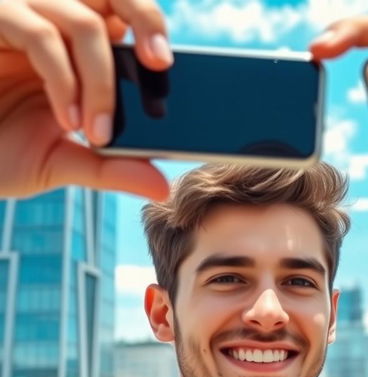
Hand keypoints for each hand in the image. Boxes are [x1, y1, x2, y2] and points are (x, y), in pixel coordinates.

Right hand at [0, 0, 171, 199]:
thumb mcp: (64, 163)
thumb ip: (113, 169)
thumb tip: (163, 186)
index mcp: (76, 49)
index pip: (123, 16)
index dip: (150, 26)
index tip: (167, 64)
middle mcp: (50, 22)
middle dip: (144, 19)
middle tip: (158, 63)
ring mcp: (17, 17)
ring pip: (81, 20)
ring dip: (101, 82)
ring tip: (98, 133)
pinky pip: (39, 33)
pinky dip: (63, 80)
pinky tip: (66, 120)